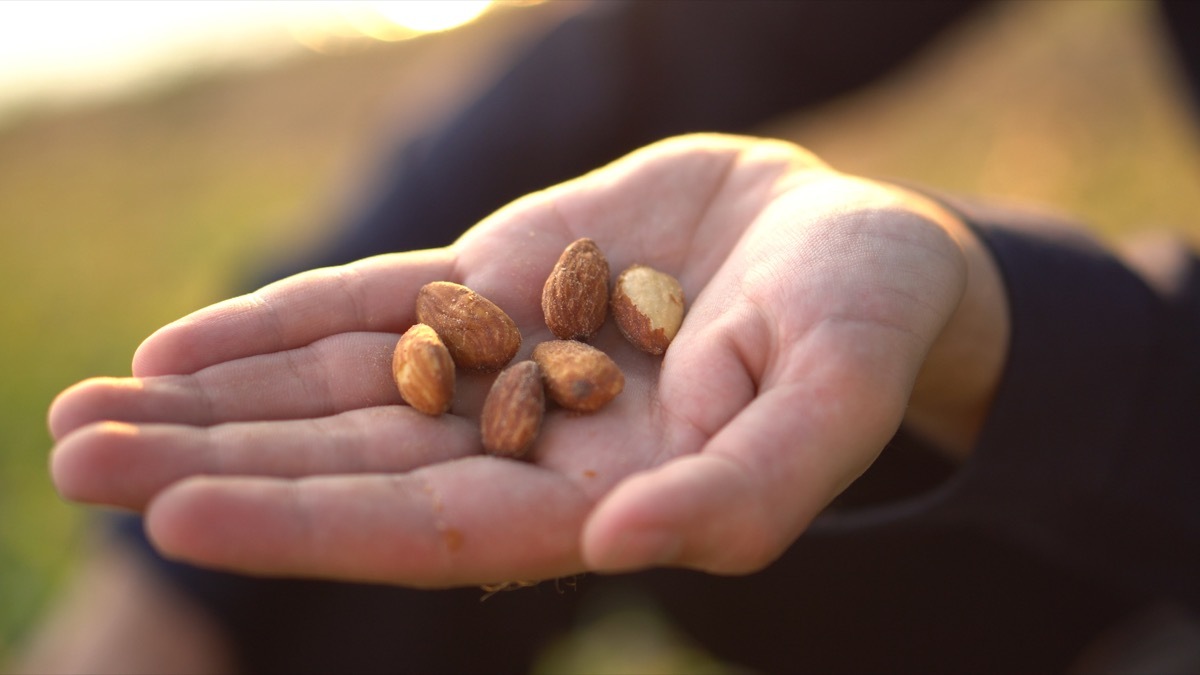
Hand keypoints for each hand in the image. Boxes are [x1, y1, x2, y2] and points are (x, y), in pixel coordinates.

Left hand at [48, 134, 1007, 586]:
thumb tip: (617, 550)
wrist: (854, 244)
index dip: (309, 529)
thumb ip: (743, 493)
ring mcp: (507, 357)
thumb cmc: (867, 327)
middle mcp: (534, 443)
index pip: (433, 531)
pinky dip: (282, 325)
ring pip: (341, 390)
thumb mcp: (836, 400)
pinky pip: (374, 306)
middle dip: (216, 466)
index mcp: (603, 500)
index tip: (179, 518)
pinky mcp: (500, 281)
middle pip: (352, 466)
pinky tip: (185, 344)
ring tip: (86, 411)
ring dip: (218, 401)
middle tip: (74, 460)